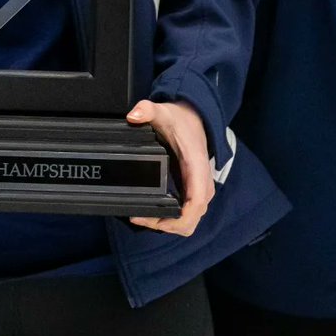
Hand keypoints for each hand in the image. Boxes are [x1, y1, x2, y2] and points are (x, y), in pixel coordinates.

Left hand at [126, 99, 213, 236]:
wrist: (195, 119)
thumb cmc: (181, 120)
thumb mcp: (163, 112)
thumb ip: (147, 109)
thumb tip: (134, 115)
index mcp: (197, 168)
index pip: (196, 202)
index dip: (180, 217)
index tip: (157, 219)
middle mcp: (202, 184)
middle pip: (191, 219)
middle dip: (167, 225)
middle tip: (140, 218)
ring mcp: (199, 191)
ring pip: (189, 221)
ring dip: (168, 225)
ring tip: (142, 218)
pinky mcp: (193, 193)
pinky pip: (186, 215)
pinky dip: (172, 220)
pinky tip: (152, 214)